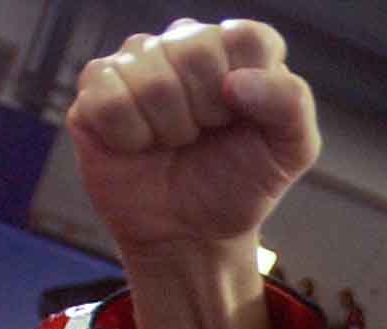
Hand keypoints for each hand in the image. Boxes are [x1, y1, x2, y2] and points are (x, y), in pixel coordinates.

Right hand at [66, 19, 318, 261]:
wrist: (192, 233)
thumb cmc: (239, 183)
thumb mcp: (291, 151)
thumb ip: (291, 104)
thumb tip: (235, 82)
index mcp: (238, 49)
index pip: (247, 37)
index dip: (248, 88)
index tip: (241, 120)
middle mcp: (184, 43)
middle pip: (195, 52)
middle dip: (206, 112)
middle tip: (204, 135)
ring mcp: (135, 63)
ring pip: (152, 80)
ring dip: (170, 128)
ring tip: (174, 141)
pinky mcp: (95, 89)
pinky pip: (109, 101)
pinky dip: (130, 137)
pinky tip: (139, 145)